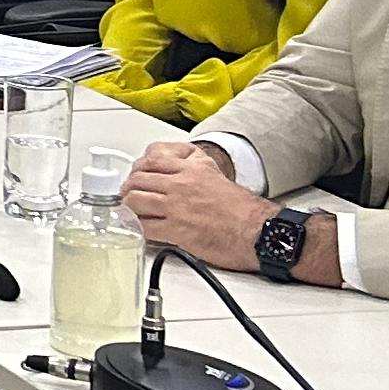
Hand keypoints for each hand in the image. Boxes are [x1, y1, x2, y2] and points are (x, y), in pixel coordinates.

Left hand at [120, 143, 273, 270]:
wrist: (259, 231)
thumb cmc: (243, 209)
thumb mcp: (216, 174)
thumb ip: (194, 167)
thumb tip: (176, 169)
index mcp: (192, 169)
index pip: (152, 158)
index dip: (138, 168)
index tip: (135, 175)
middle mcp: (181, 184)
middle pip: (137, 179)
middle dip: (128, 188)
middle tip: (128, 196)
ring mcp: (176, 207)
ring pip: (135, 200)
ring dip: (128, 207)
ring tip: (130, 213)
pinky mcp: (177, 230)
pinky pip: (144, 227)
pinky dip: (136, 229)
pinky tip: (138, 231)